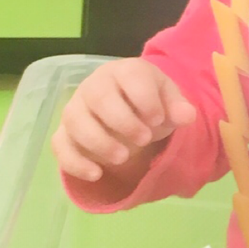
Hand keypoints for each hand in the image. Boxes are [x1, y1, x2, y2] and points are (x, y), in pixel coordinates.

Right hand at [52, 58, 195, 184]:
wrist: (129, 114)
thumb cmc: (149, 105)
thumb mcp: (169, 104)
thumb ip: (178, 108)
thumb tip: (187, 116)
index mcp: (125, 72)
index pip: (130, 75)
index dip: (145, 99)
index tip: (157, 119)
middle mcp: (95, 86)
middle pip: (98, 96)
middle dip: (122, 121)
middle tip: (143, 140)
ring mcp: (77, 109)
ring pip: (75, 120)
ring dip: (99, 142)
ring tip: (123, 158)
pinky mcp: (66, 134)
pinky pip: (60, 145)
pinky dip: (75, 162)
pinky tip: (97, 174)